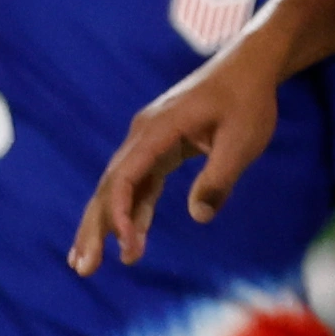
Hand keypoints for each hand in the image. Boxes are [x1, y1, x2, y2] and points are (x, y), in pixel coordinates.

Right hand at [71, 40, 286, 270]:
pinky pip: (141, 183)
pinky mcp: (161, 147)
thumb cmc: (249, 100)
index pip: (125, 175)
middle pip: (110, 185)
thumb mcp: (243, 140)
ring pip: (119, 187)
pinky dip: (133, 210)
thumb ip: (220, 178)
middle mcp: (144, 134)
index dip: (120, 212)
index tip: (128, 243)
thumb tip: (200, 217)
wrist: (250, 66)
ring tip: (92, 263)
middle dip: (95, 228)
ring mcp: (149, 140)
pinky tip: (131, 238)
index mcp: (158, 129)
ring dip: (109, 224)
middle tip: (84, 268)